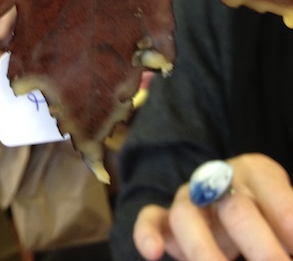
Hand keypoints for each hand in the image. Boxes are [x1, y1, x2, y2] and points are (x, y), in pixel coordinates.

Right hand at [133, 154, 292, 259]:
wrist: (227, 196)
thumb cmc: (265, 212)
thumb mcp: (281, 214)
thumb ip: (288, 226)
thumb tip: (292, 244)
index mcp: (257, 172)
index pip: (279, 199)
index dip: (290, 226)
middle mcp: (220, 179)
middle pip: (237, 210)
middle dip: (263, 250)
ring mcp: (190, 197)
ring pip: (188, 216)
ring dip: (206, 252)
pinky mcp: (166, 218)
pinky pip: (151, 218)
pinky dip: (147, 233)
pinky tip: (152, 253)